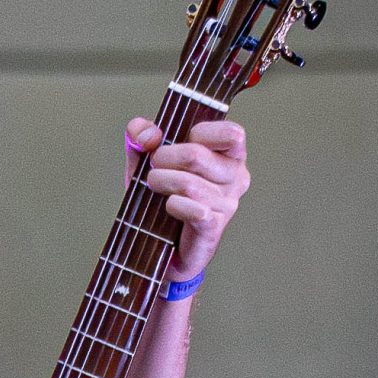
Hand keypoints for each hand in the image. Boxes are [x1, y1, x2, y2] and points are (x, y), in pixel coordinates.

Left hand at [125, 114, 248, 283]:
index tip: (177, 142)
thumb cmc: (161, 196)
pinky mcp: (214, 227)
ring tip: (153, 184)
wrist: (160, 244)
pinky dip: (173, 205)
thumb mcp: (146, 160)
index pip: (230, 133)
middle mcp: (236, 177)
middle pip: (196, 156)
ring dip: (162, 181)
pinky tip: (168, 206)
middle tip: (153, 166)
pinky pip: (193, 210)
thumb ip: (140, 136)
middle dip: (163, 157)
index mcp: (230, 154)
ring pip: (190, 184)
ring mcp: (228, 204)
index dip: (198, 132)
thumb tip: (148, 134)